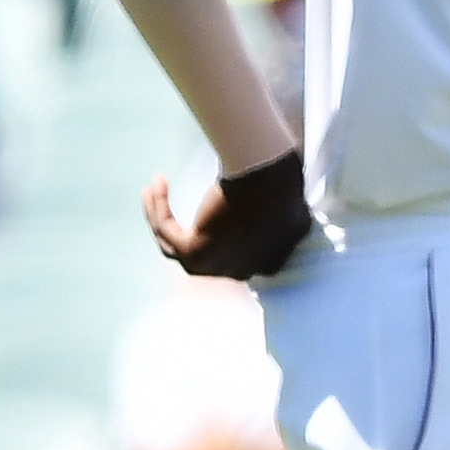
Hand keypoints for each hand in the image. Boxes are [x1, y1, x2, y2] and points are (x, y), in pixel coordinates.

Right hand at [147, 149, 309, 279]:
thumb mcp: (295, 211)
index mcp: (268, 263)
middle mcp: (242, 271)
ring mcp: (218, 266)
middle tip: (164, 203)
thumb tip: (290, 217)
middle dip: (177, 228)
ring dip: (160, 216)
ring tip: (153, 190)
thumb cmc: (283, 186)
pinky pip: (166, 230)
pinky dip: (158, 206)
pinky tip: (156, 183)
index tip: (194, 210)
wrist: (271, 178)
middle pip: (198, 255)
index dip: (207, 232)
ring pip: (176, 245)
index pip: (233, 257)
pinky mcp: (195, 252)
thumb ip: (290, 224)